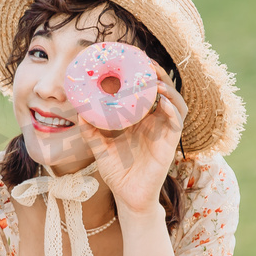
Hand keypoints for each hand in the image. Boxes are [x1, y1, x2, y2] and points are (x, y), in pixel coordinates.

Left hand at [79, 63, 187, 215]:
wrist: (128, 197)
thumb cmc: (117, 172)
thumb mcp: (100, 147)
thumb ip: (91, 130)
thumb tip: (80, 111)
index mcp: (140, 119)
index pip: (146, 91)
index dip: (143, 74)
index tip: (132, 59)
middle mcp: (155, 122)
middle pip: (163, 91)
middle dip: (157, 74)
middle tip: (145, 61)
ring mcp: (164, 132)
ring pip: (175, 102)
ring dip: (168, 89)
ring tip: (155, 80)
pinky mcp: (170, 144)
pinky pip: (176, 122)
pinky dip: (172, 109)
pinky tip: (162, 102)